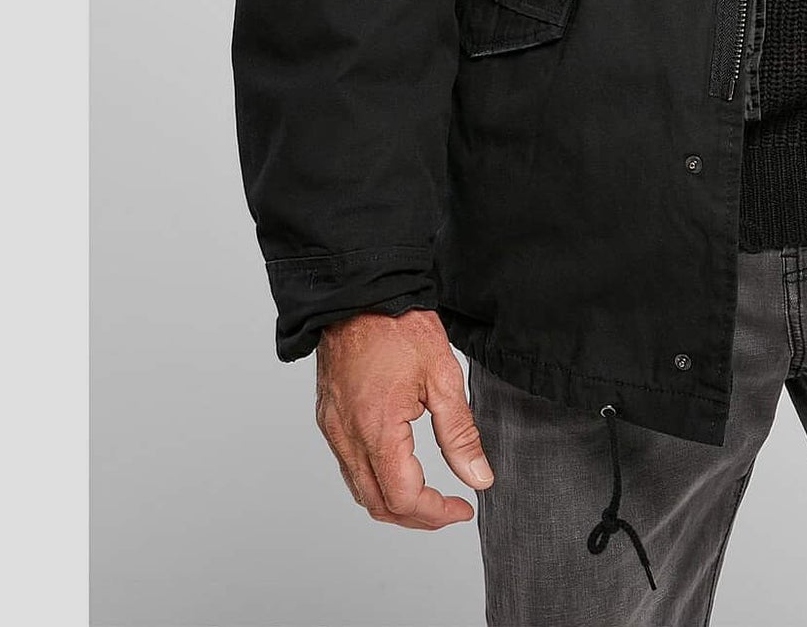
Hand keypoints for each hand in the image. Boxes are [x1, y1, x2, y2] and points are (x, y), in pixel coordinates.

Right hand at [315, 308, 493, 526]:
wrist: (359, 291)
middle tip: (450, 509)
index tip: (463, 508)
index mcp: (377, 429)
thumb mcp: (442, 375)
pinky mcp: (328, 419)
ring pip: (360, 490)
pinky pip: (349, 467)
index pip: (404, 498)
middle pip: (378, 505)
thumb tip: (478, 477)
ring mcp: (333, 429)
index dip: (436, 513)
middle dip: (417, 516)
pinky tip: (399, 469)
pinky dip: (375, 480)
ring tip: (429, 495)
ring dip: (394, 503)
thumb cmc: (398, 325)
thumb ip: (460, 434)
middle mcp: (347, 436)